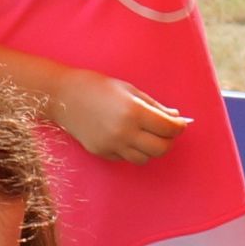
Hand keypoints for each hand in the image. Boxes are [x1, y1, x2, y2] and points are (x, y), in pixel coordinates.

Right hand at [51, 70, 189, 163]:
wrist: (64, 96)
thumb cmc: (98, 87)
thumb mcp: (130, 91)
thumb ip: (155, 107)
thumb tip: (176, 118)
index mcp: (134, 112)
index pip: (168, 128)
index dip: (179, 127)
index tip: (180, 123)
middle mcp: (124, 132)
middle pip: (160, 148)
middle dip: (168, 141)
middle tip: (167, 131)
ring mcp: (112, 145)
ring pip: (145, 158)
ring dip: (151, 148)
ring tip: (147, 135)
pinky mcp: (103, 153)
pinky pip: (126, 158)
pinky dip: (133, 150)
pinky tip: (128, 137)